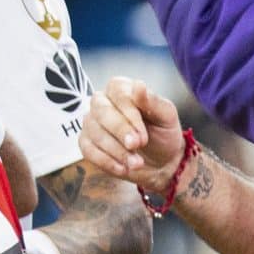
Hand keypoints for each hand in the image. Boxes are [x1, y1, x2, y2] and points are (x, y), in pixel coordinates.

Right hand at [79, 77, 185, 193]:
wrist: (161, 162)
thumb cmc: (164, 134)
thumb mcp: (167, 117)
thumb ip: (153, 101)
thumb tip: (139, 85)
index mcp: (121, 89)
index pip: (117, 92)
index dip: (129, 113)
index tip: (143, 134)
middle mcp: (102, 102)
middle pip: (101, 111)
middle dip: (120, 131)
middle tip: (137, 146)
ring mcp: (91, 123)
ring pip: (95, 132)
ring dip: (117, 150)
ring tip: (137, 163)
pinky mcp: (87, 143)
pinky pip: (88, 150)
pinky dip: (107, 162)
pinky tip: (124, 169)